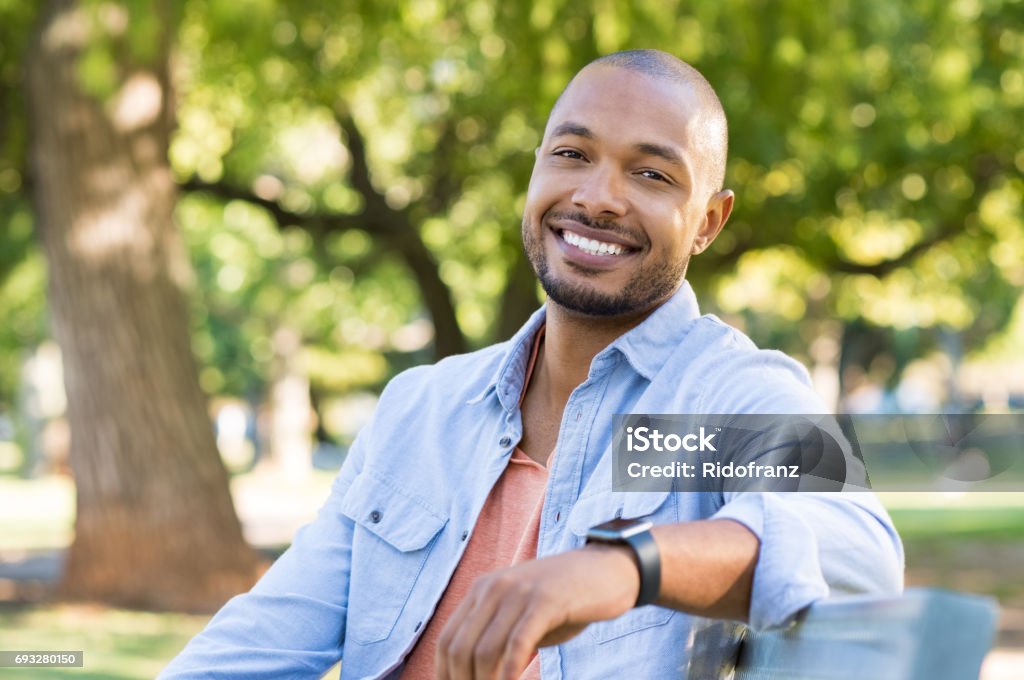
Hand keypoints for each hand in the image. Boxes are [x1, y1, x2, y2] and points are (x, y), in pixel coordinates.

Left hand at [434, 544, 640, 679]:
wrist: (609, 569)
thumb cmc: (567, 600)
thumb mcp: (524, 615)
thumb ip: (499, 638)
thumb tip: (477, 675)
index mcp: (483, 590)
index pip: (447, 640)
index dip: (446, 675)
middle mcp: (493, 587)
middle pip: (459, 648)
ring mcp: (519, 591)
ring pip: (484, 650)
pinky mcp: (545, 600)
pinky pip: (517, 644)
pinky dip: (509, 673)